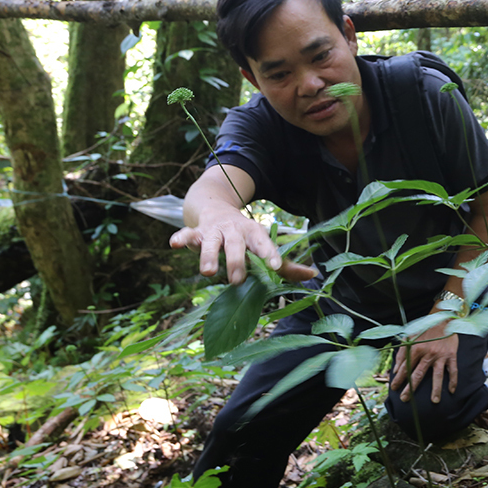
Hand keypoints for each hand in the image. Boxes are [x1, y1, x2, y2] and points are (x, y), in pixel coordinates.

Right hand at [170, 213, 316, 284]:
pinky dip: (181, 238)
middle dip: (236, 262)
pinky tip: (174, 244)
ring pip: (211, 243)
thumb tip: (313, 276)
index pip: (263, 244)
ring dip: (209, 256)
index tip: (275, 266)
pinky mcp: (196, 231)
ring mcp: (214, 231)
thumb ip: (285, 264)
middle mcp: (234, 231)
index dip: (270, 254)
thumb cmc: (244, 236)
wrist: (215, 207)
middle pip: (236, 246)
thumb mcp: (263, 245)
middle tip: (237, 280)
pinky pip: (187, 234)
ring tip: (208, 272)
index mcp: (254, 234)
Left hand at [390, 324, 458, 403]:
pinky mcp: (451, 355)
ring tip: (434, 401)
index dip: (398, 378)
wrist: (443, 318)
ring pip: (437, 375)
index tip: (394, 388)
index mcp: (416, 348)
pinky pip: (453, 370)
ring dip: (436, 389)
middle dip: (410, 388)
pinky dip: (453, 380)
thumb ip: (402, 352)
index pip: (405, 367)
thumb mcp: (410, 337)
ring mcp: (441, 355)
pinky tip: (451, 390)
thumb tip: (396, 369)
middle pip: (418, 374)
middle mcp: (428, 353)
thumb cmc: (425, 329)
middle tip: (405, 399)